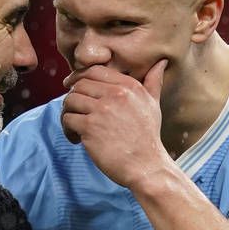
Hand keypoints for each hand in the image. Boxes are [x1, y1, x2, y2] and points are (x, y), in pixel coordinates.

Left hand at [60, 60, 172, 188]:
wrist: (146, 167)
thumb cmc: (148, 138)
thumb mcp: (153, 105)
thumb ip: (152, 82)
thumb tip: (161, 62)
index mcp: (129, 86)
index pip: (94, 70)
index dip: (79, 78)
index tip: (72, 88)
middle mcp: (116, 94)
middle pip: (79, 84)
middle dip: (73, 98)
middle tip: (75, 113)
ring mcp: (102, 110)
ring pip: (70, 100)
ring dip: (67, 114)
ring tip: (74, 127)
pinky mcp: (90, 127)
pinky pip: (67, 119)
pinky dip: (67, 129)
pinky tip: (76, 139)